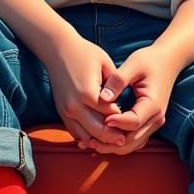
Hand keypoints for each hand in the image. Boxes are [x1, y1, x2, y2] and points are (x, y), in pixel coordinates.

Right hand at [40, 29, 127, 150]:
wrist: (57, 50)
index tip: (135, 124)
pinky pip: (75, 132)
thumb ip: (116, 84)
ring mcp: (65, 111)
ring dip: (100, 141)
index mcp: (87, 93)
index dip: (123, 120)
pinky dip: (87, 138)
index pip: (110, 115)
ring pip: (85, 136)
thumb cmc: (85, 54)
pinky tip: (99, 139)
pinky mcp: (61, 112)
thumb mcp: (105, 64)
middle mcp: (74, 105)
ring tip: (114, 143)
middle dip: (113, 137)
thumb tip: (124, 104)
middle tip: (127, 140)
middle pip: (98, 130)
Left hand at [88, 45, 179, 154]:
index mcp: (153, 105)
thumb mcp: (133, 64)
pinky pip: (133, 140)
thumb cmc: (149, 60)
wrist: (167, 61)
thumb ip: (118, 80)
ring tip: (91, 143)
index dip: (116, 123)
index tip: (100, 119)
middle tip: (88, 139)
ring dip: (113, 146)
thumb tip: (103, 98)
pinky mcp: (148, 123)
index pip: (133, 122)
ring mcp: (153, 123)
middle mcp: (156, 118)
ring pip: (132, 144)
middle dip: (110, 142)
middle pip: (132, 140)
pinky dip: (118, 143)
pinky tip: (101, 139)